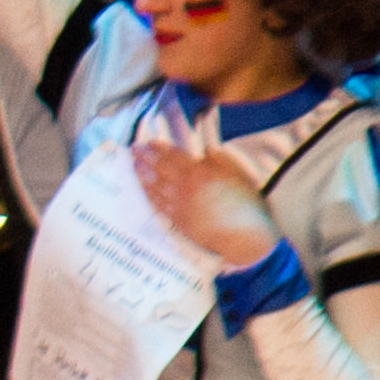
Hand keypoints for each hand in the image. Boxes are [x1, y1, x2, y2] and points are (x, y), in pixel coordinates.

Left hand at [129, 141, 276, 267]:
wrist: (245, 237)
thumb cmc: (246, 205)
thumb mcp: (237, 175)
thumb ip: (219, 160)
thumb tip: (205, 151)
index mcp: (201, 173)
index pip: (174, 156)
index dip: (159, 148)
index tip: (149, 142)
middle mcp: (186, 187)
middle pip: (160, 169)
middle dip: (145, 157)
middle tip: (133, 150)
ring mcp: (180, 205)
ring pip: (156, 186)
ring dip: (142, 175)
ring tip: (133, 165)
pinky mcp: (179, 222)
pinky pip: (159, 205)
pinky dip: (149, 195)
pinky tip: (144, 189)